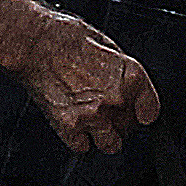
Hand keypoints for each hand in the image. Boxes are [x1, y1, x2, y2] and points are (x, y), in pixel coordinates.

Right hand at [8, 4, 158, 153]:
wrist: (34, 44)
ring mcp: (93, 116)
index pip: (151, 111)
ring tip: (94, 123)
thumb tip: (125, 84)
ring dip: (104, 137)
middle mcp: (116, 99)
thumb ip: (121, 71)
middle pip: (130, 128)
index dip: (143, 112)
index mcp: (130, 77)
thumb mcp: (107, 45)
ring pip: (111, 145)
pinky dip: (79, 139)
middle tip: (105, 109)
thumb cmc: (65, 37)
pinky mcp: (69, 127)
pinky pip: (83, 147)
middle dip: (120, 121)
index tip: (139, 113)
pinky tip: (74, 124)